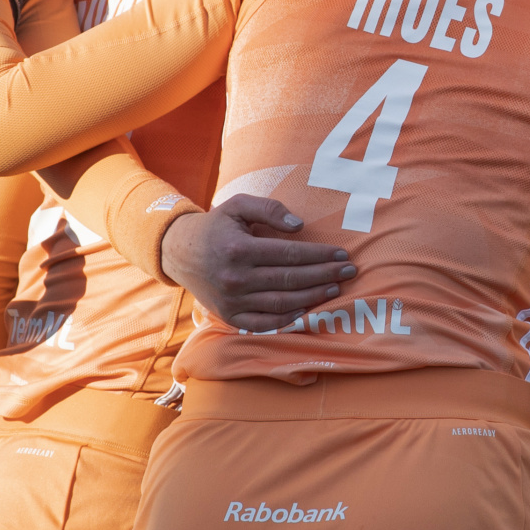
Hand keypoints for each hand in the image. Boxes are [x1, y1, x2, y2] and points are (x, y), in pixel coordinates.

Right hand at [159, 194, 356, 330]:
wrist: (179, 252)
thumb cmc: (216, 226)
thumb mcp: (238, 206)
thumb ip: (269, 210)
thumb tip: (299, 226)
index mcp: (239, 249)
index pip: (290, 254)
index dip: (319, 255)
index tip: (341, 254)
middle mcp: (236, 278)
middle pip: (290, 279)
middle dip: (325, 275)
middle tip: (349, 271)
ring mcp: (232, 301)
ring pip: (282, 303)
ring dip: (313, 297)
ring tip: (336, 288)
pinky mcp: (230, 317)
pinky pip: (264, 324)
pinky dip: (288, 319)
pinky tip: (308, 309)